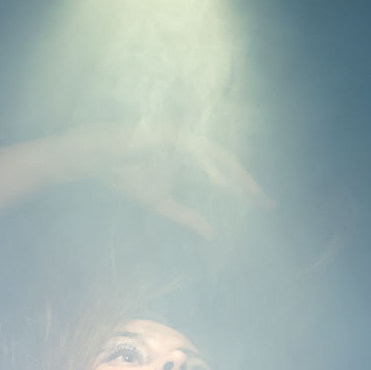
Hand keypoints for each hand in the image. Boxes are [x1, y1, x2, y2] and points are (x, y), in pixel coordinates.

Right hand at [104, 129, 272, 237]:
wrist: (102, 160)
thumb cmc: (128, 177)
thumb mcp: (164, 204)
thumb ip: (189, 218)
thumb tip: (213, 235)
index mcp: (193, 165)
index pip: (226, 178)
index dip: (245, 192)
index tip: (265, 206)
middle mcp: (194, 150)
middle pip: (228, 167)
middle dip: (248, 184)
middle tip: (267, 202)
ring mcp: (185, 140)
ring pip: (217, 158)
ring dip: (234, 176)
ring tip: (250, 193)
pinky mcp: (173, 134)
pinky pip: (196, 152)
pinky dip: (208, 167)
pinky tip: (221, 182)